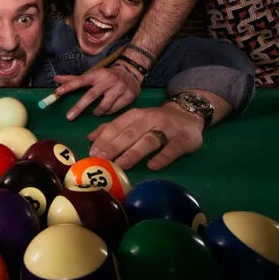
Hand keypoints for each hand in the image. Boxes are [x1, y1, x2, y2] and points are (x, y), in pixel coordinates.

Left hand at [55, 65, 140, 120]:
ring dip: (97, 112)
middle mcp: (108, 80)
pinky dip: (108, 113)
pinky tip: (107, 111)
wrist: (130, 73)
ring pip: (104, 106)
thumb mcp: (91, 75)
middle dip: (79, 107)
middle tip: (69, 117)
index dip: (68, 86)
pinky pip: (115, 110)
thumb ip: (73, 79)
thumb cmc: (106, 76)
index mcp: (97, 74)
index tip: (56, 93)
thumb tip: (55, 78)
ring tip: (95, 112)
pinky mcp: (129, 96)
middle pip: (91, 95)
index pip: (80, 80)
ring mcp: (119, 88)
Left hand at [87, 103, 203, 169]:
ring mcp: (167, 129)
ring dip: (133, 153)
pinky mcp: (183, 139)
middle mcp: (150, 119)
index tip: (92, 153)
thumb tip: (90, 138)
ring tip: (120, 165)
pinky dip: (162, 157)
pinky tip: (152, 166)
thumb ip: (113, 127)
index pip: (117, 127)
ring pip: (148, 141)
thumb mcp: (135, 119)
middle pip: (130, 134)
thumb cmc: (155, 120)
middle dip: (114, 147)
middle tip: (101, 161)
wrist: (188, 113)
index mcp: (136, 115)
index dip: (104, 140)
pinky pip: (172, 149)